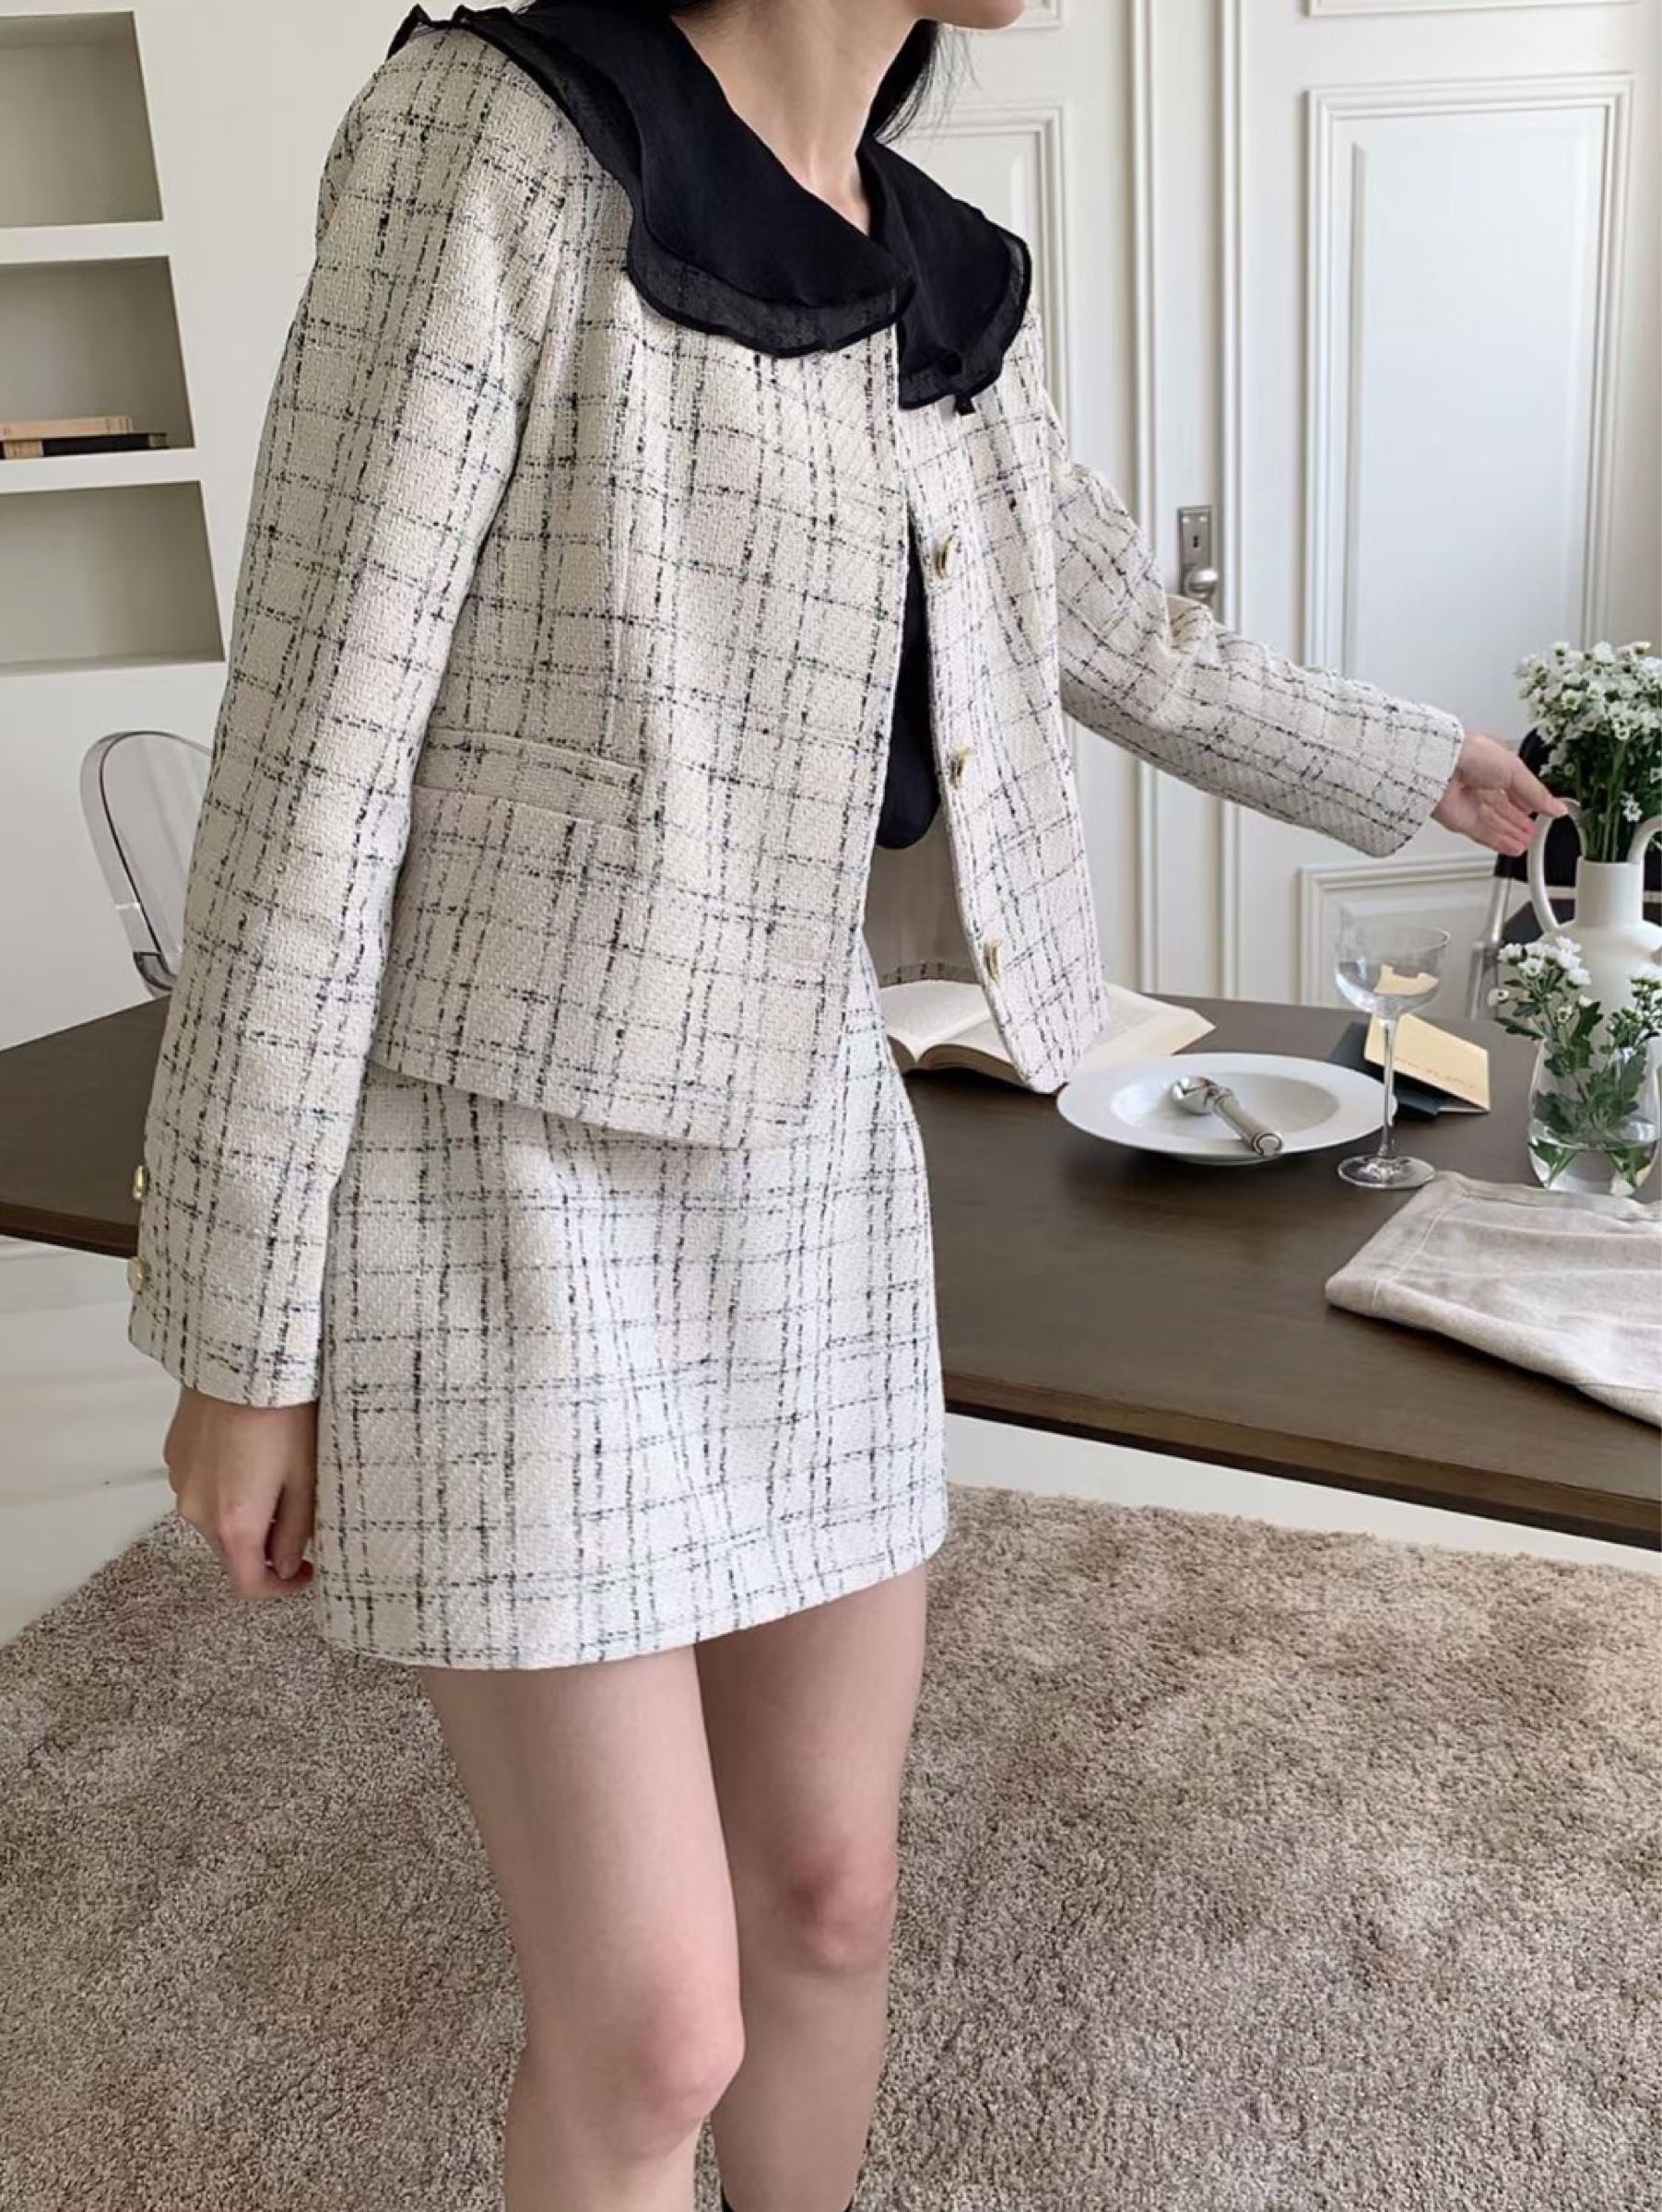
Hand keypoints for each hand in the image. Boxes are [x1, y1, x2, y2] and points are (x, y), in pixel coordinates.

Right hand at [163, 1386, 317, 1598]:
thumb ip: (295, 1531)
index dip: (281, 1588)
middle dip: (264, 1544)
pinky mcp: (173, 1456)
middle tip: (298, 1514)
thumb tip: (286, 1566)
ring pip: (214, 1518)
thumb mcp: (305, 1478)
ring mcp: (179, 1483)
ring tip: (274, 1472)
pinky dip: (223, 1484)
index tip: (306, 1572)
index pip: (249, 1585)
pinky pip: (200, 1486)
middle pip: (231, 1551)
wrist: (241, 1360)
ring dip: (242, 1512)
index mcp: (234, 1525)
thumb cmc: (283, 1414)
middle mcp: (197, 1512)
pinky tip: (247, 1451)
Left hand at [1431, 727, 1569, 857]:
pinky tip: (1513, 848)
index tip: (1544, 810)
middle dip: (1520, 820)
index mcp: (1493, 763)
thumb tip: (1557, 808)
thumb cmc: (1471, 755)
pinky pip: (1483, 834)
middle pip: (1505, 807)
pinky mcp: (1460, 820)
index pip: (1515, 785)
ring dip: (1512, 834)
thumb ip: (1537, 793)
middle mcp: (1480, 783)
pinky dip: (1499, 842)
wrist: (1441, 768)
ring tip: (1528, 843)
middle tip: (1536, 831)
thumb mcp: (1516, 771)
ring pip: (1495, 823)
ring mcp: (1469, 802)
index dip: (1529, 799)